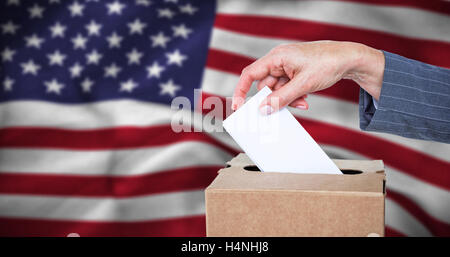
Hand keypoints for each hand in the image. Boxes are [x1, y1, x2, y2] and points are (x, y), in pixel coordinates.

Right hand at [231, 41, 384, 114]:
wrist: (348, 59)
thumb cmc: (327, 63)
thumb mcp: (303, 85)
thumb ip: (281, 98)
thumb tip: (264, 109)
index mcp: (276, 57)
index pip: (250, 74)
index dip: (241, 90)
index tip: (238, 106)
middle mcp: (278, 60)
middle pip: (264, 85)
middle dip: (274, 99)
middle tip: (280, 109)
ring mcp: (286, 66)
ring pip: (276, 89)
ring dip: (286, 100)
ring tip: (302, 102)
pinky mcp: (293, 72)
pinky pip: (286, 88)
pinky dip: (293, 96)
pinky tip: (305, 99)